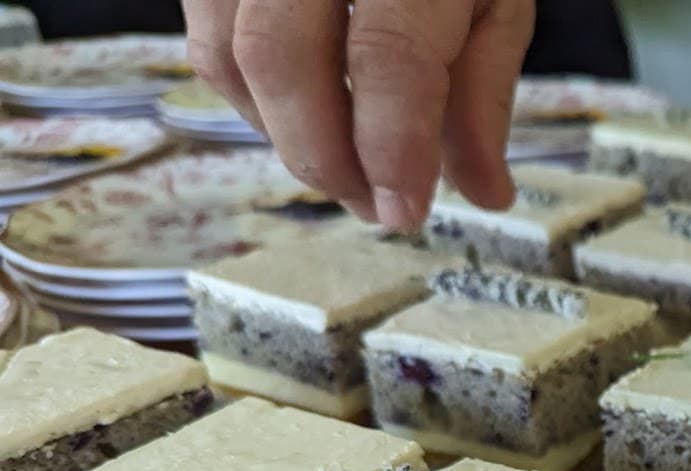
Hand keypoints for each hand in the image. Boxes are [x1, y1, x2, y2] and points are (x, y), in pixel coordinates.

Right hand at [184, 0, 535, 230]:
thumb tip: (483, 193)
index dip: (391, 148)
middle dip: (325, 158)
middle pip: (281, 58)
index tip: (405, 214)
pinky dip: (252, 98)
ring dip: (283, 137)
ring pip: (227, 52)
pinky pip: (205, 34)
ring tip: (346, 169)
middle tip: (375, 206)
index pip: (387, 54)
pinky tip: (304, 119)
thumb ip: (483, 92)